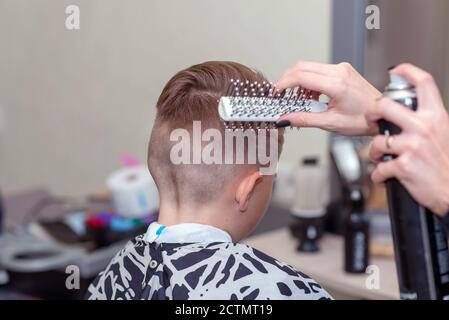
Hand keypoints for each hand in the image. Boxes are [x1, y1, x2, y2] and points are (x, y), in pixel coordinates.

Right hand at [275, 61, 380, 135]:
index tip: (276, 93)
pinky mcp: (342, 70)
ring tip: (299, 100)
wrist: (382, 115)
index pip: (300, 76)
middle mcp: (339, 71)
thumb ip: (304, 119)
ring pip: (308, 67)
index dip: (283, 84)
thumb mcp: (330, 123)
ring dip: (298, 81)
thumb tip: (285, 119)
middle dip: (287, 80)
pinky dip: (308, 81)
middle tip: (281, 95)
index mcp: (336, 84)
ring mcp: (341, 68)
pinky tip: (311, 96)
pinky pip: (318, 70)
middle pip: (301, 66)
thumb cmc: (363, 119)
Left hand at [367, 64, 448, 216]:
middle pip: (385, 106)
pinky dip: (378, 175)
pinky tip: (385, 176)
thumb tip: (409, 113)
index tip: (397, 69)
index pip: (424, 83)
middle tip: (371, 119)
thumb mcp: (445, 133)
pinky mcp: (403, 166)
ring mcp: (412, 146)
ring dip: (374, 152)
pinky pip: (379, 168)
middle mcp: (423, 127)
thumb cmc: (447, 165)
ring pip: (377, 141)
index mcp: (436, 116)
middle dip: (372, 112)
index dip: (408, 71)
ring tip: (381, 158)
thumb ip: (428, 121)